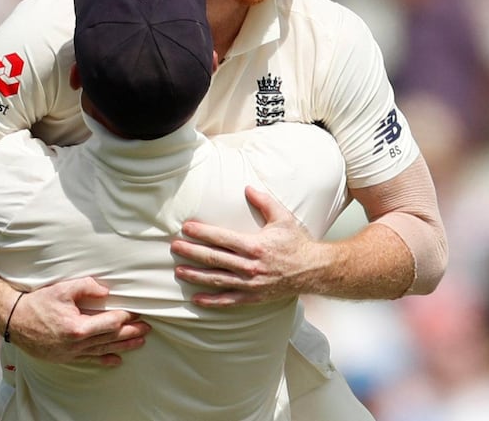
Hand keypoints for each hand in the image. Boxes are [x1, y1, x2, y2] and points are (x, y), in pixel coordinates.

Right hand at [8, 277, 150, 365]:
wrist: (14, 320)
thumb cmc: (38, 303)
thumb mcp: (63, 289)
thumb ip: (86, 287)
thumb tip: (106, 291)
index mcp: (77, 327)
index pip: (109, 322)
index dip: (125, 317)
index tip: (137, 312)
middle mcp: (76, 344)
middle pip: (110, 338)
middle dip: (131, 333)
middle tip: (147, 328)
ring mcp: (71, 353)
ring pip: (103, 350)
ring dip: (123, 346)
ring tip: (140, 342)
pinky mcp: (65, 357)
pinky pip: (89, 359)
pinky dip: (104, 360)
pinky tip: (116, 361)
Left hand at [170, 186, 317, 306]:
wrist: (314, 270)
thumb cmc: (297, 243)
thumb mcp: (282, 218)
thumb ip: (264, 201)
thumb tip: (247, 187)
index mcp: (255, 245)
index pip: (222, 238)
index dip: (202, 233)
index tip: (187, 228)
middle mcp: (250, 266)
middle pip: (214, 258)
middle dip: (192, 252)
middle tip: (174, 247)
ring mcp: (251, 284)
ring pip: (217, 280)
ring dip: (196, 276)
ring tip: (178, 271)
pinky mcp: (253, 297)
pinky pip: (228, 300)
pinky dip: (211, 300)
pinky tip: (196, 298)